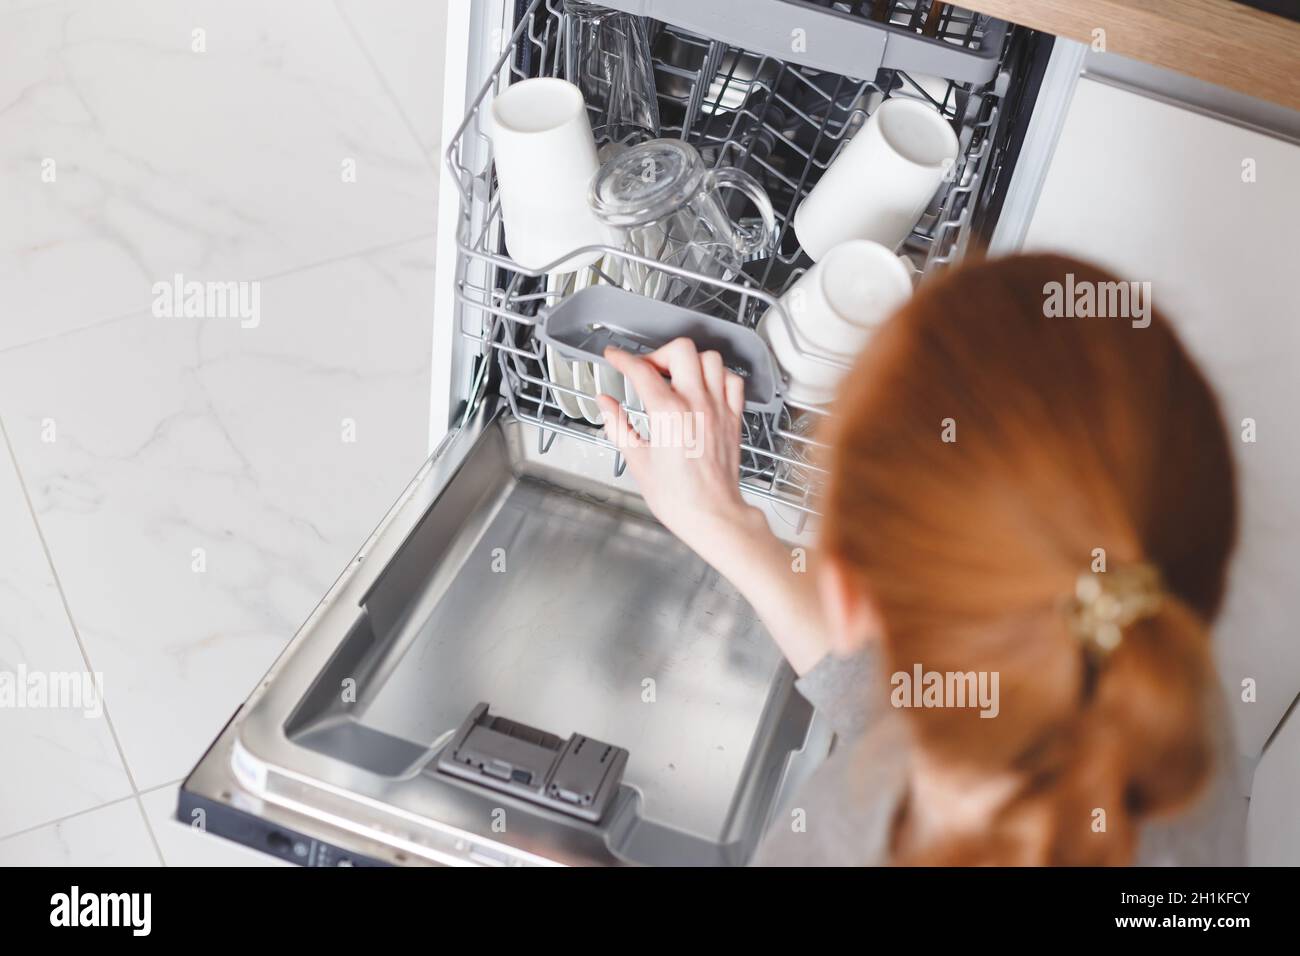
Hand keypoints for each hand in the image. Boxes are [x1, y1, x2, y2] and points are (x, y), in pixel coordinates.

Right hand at [595, 337, 829, 674]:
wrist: (713, 515)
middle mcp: (697, 405)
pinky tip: (703, 387)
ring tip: (674, 376)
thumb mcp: (637, 461)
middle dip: (658, 353)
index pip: (642, 371)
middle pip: (681, 351)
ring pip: (710, 359)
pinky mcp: (733, 417)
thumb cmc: (678, 498)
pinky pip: (732, 380)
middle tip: (647, 370)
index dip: (622, 358)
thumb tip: (606, 403)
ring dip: (689, 361)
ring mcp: (719, 409)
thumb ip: (618, 426)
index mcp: (669, 415)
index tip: (614, 357)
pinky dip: (716, 376)